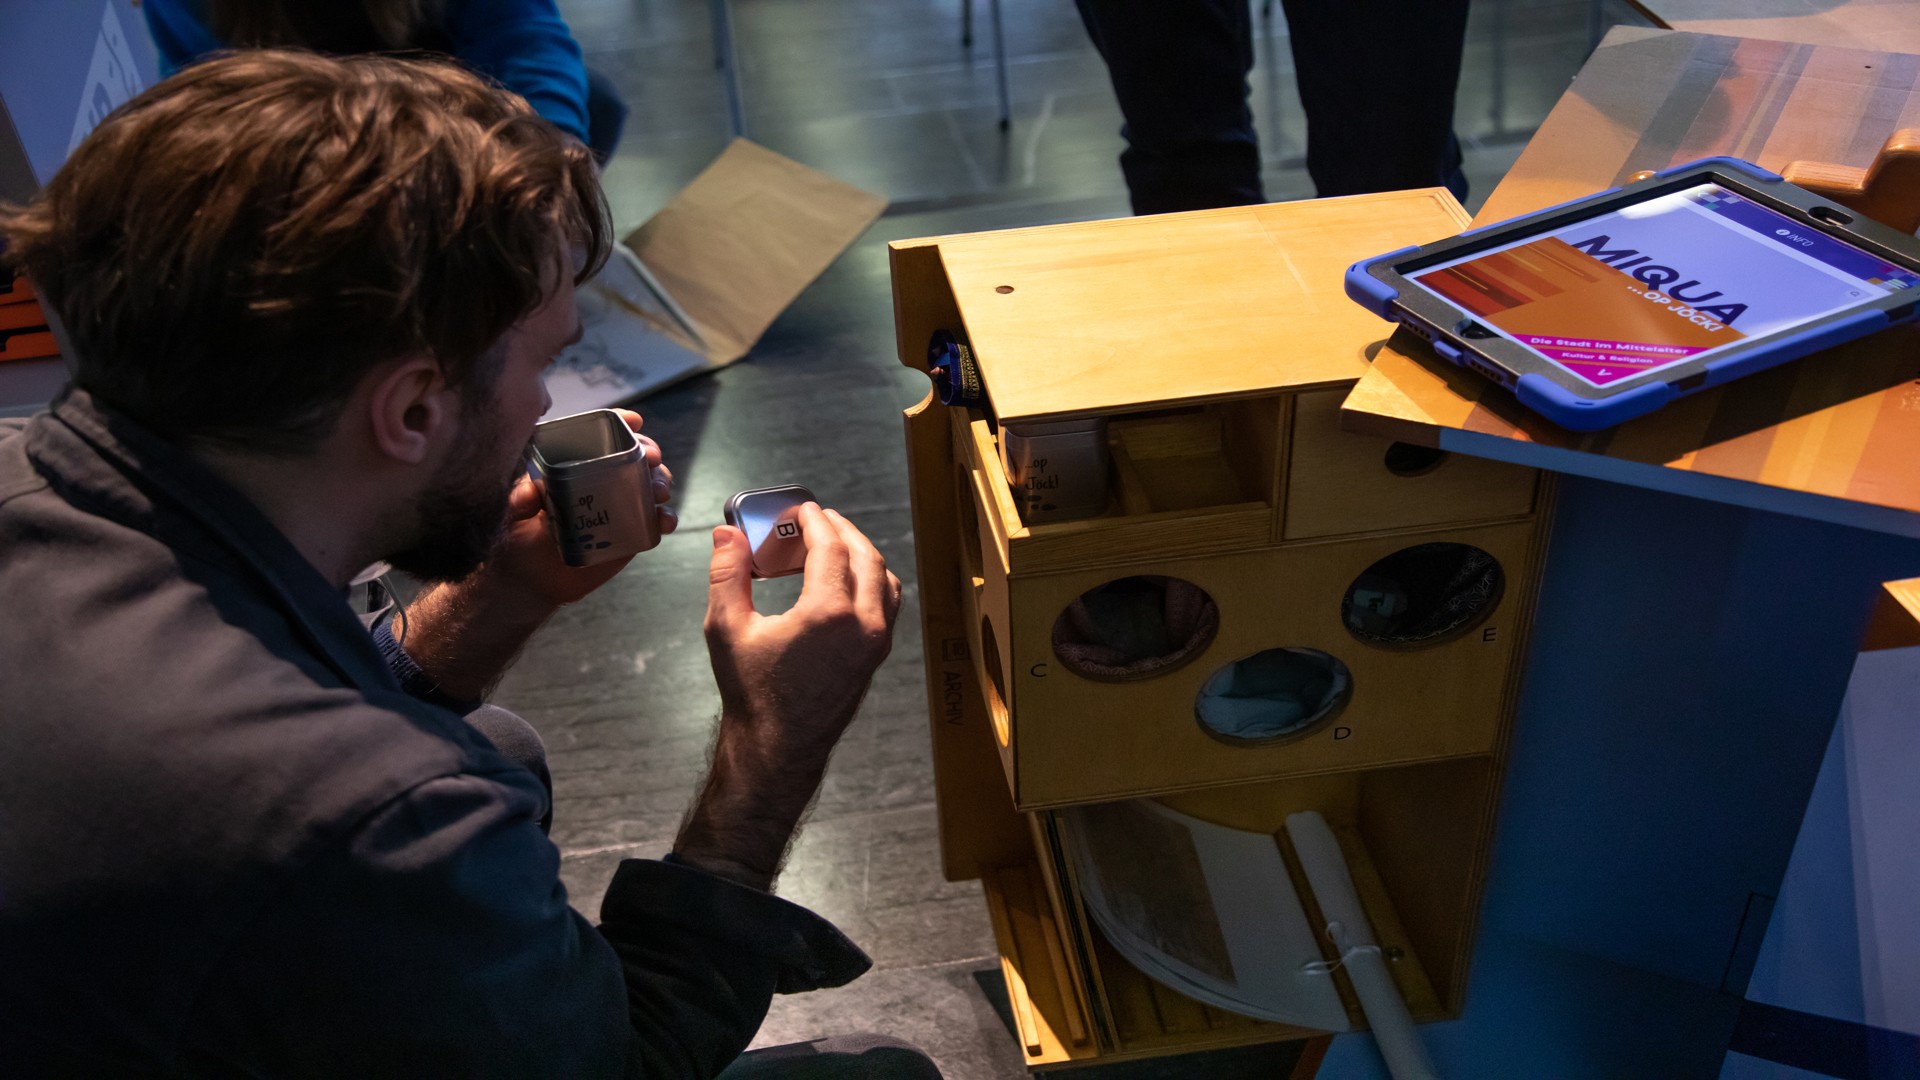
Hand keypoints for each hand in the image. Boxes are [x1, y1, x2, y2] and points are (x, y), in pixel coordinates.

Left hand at [487, 409, 675, 611]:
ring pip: (650, 483)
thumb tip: (531, 492)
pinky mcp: (630, 534)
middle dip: (649, 450)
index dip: (621, 424)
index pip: (601, 436)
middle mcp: (601, 481)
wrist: (528, 582)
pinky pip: (654, 522)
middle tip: (649, 458)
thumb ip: (518, 498)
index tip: (634, 422)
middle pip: (634, 455)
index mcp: (575, 466)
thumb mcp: (511, 512)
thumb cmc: (516, 539)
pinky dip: (665, 518)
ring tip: (657, 491)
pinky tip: (663, 520)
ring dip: (661, 480)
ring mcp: (619, 507)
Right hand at [674, 504, 902, 888]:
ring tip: (833, 543)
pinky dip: (872, 580)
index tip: (802, 508)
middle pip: (865, 556)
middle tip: (817, 519)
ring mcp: (876, 642)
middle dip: (842, 530)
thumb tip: (727, 533)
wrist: (777, 748)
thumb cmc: (750, 692)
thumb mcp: (726, 629)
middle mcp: (863, 624)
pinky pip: (887, 604)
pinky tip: (846, 580)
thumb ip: (727, 574)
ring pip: (884, 579)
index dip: (816, 521)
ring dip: (862, 553)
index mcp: (829, 613)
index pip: (831, 547)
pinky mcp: (877, 656)